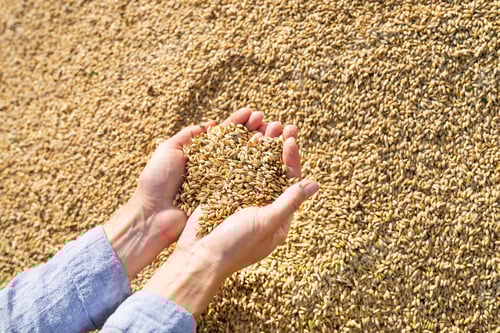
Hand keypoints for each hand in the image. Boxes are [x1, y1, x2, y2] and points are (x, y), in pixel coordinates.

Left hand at [103, 108, 269, 278]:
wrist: (153, 215)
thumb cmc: (156, 182)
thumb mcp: (168, 150)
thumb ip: (188, 136)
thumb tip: (210, 125)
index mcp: (201, 154)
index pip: (224, 134)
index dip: (239, 122)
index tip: (252, 112)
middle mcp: (214, 168)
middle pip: (239, 146)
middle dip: (255, 132)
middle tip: (269, 122)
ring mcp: (221, 183)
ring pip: (246, 162)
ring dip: (261, 147)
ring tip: (274, 134)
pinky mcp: (225, 199)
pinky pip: (243, 183)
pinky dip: (257, 171)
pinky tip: (269, 158)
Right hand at [143, 117, 318, 316]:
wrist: (198, 257)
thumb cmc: (236, 244)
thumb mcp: (267, 221)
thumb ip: (290, 201)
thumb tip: (315, 184)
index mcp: (278, 217)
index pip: (290, 183)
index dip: (291, 160)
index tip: (290, 140)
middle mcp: (262, 207)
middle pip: (274, 172)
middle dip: (278, 149)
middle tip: (281, 125)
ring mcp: (242, 200)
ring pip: (255, 168)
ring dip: (260, 148)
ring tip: (262, 126)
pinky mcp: (223, 195)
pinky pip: (235, 171)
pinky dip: (239, 154)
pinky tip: (241, 138)